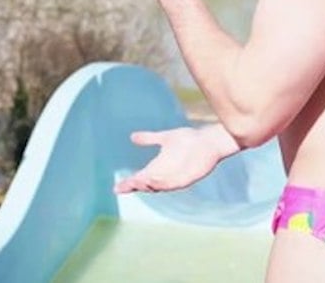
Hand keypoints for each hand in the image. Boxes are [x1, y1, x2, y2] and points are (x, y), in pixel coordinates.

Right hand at [113, 125, 235, 193]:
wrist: (208, 141)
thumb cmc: (188, 140)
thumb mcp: (164, 138)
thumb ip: (149, 138)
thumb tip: (132, 137)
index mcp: (158, 168)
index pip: (140, 179)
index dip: (129, 184)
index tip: (116, 187)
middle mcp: (165, 176)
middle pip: (147, 185)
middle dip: (136, 185)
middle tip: (125, 185)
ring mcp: (176, 178)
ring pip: (158, 187)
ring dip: (148, 185)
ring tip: (136, 182)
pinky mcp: (187, 178)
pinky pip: (173, 184)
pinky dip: (163, 184)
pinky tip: (154, 180)